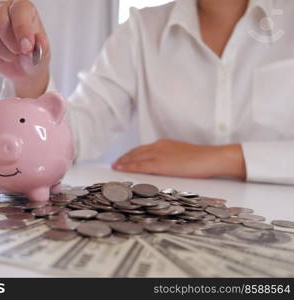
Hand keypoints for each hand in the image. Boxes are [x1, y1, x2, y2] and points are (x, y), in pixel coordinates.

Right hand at [0, 0, 49, 97]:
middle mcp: (3, 9)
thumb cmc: (34, 56)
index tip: (27, 48)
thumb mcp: (43, 54)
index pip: (18, 10)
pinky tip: (1, 59)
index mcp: (23, 7)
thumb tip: (37, 41)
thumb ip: (41, 47)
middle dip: (10, 44)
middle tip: (20, 53)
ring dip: (3, 54)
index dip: (22, 29)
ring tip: (14, 57)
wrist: (24, 70)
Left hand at [112, 139, 245, 179]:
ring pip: (135, 157)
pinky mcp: (160, 163)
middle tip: (115, 163)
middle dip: (125, 158)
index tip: (124, 158)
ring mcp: (159, 154)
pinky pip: (140, 165)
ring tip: (115, 167)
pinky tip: (121, 169)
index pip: (143, 149)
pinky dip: (128, 167)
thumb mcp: (182, 156)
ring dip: (123, 162)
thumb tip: (165, 166)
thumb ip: (170, 159)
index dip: (132, 154)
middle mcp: (159, 146)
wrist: (211, 158)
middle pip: (136, 152)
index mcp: (165, 144)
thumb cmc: (202, 160)